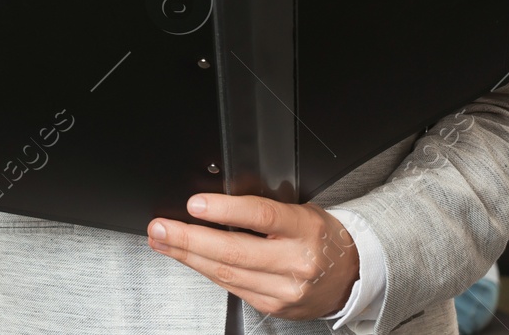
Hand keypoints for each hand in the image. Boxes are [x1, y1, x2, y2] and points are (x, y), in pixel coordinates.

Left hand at [147, 194, 359, 319]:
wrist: (349, 275)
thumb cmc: (319, 236)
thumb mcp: (300, 211)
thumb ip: (263, 210)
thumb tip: (213, 203)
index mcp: (304, 228)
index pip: (261, 216)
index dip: (225, 209)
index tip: (195, 204)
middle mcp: (296, 262)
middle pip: (234, 250)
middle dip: (189, 238)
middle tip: (160, 228)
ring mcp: (284, 289)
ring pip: (226, 272)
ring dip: (188, 255)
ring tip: (163, 241)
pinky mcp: (273, 306)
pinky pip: (231, 286)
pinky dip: (205, 270)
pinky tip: (188, 258)